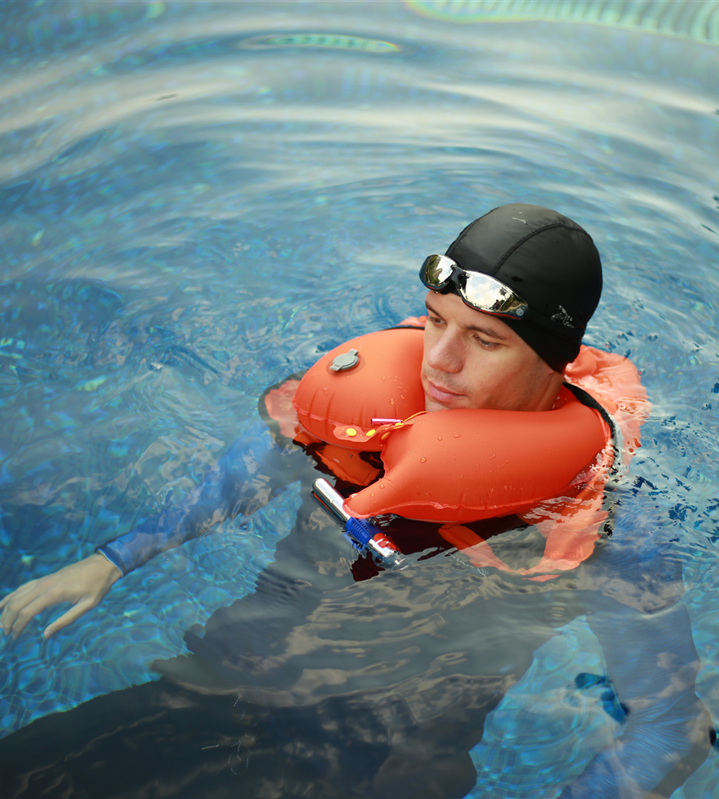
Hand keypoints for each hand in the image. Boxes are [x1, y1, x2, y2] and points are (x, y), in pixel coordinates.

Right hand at [0, 553, 121, 638]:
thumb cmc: (97, 586)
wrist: (103, 565)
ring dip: (6, 608)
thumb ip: (65, 621)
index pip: (27, 612)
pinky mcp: (46, 578)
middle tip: (5, 634)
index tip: (14, 638)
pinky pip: (24, 587)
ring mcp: (44, 580)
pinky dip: (12, 596)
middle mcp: (45, 585)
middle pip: (17, 603)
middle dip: (7, 619)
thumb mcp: (87, 606)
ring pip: (17, 594)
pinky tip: (6, 603)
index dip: (18, 626)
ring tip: (2, 623)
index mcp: (54, 593)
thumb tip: (46, 635)